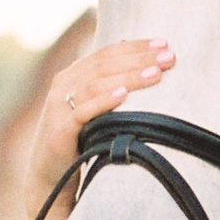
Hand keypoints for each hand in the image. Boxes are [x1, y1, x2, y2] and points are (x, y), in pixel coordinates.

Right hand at [19, 35, 173, 219]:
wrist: (50, 175)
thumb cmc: (80, 139)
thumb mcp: (95, 108)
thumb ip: (111, 85)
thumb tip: (144, 64)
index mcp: (74, 74)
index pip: (108, 52)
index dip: (136, 47)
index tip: (165, 44)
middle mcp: (64, 84)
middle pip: (104, 63)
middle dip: (139, 58)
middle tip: (169, 57)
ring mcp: (59, 105)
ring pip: (96, 83)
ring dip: (128, 77)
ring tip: (155, 74)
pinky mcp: (59, 129)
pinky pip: (82, 111)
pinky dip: (103, 101)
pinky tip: (123, 96)